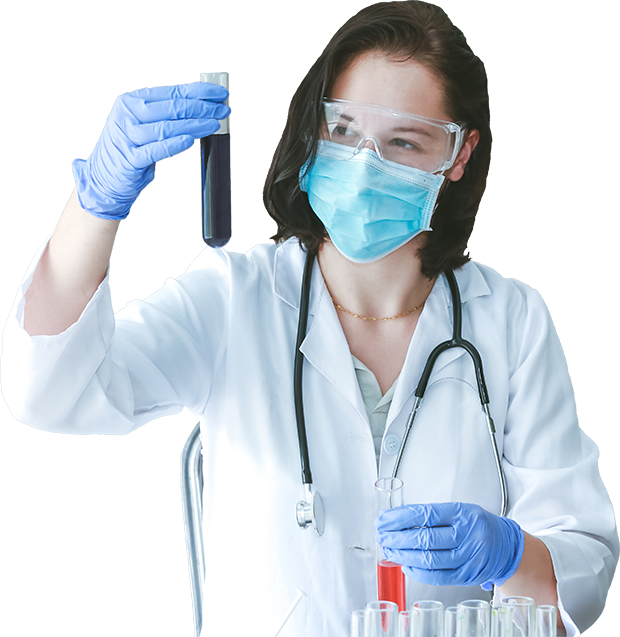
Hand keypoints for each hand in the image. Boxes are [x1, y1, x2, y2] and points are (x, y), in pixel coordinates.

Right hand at [72, 82, 229, 219]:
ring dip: (195, 125)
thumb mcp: (143, 125)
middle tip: (222, 109)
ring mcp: (128, 137)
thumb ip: (165, 115)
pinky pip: (155, 149)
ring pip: (167, 127)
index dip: (199, 92)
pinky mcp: (130, 159)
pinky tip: (190, 139)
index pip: (172, 93)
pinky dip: (174, 144)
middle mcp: (128, 115)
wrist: (103, 177)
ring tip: (214, 124)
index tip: (219, 93)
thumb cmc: (128, 150)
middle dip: (203, 107)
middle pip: (173, 108)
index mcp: (133, 102)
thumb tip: (199, 107)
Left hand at [375, 502, 523, 589]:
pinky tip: (405, 565)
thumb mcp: (459, 510)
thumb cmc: (477, 525)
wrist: (506, 547)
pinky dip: (418, 572)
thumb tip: (397, 519)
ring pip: (429, 558)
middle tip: (381, 535)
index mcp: (462, 513)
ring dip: (403, 555)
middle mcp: (466, 535)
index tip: (384, 519)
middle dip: (397, 537)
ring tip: (389, 550)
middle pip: (424, 537)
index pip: (424, 514)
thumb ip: (432, 515)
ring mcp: (468, 557)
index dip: (400, 518)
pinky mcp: (467, 575)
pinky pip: (438, 576)